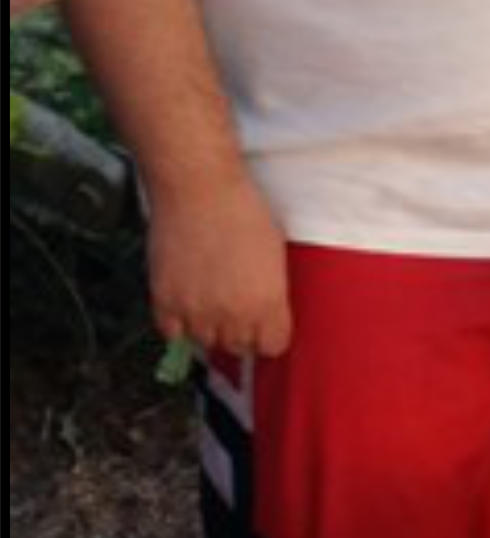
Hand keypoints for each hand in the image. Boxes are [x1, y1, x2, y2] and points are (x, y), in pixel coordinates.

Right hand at [147, 174, 291, 359]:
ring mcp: (197, 312)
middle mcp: (234, 316)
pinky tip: (185, 301)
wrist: (199, 189)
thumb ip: (271, 293)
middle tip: (234, 306)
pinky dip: (178, 323)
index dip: (269, 336)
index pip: (273, 347)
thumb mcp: (275, 255)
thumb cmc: (242, 211)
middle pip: (239, 348)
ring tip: (208, 299)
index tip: (264, 326)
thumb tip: (266, 313)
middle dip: (240, 332)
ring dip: (208, 327)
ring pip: (206, 343)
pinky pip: (172, 334)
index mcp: (269, 304)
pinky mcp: (166, 303)